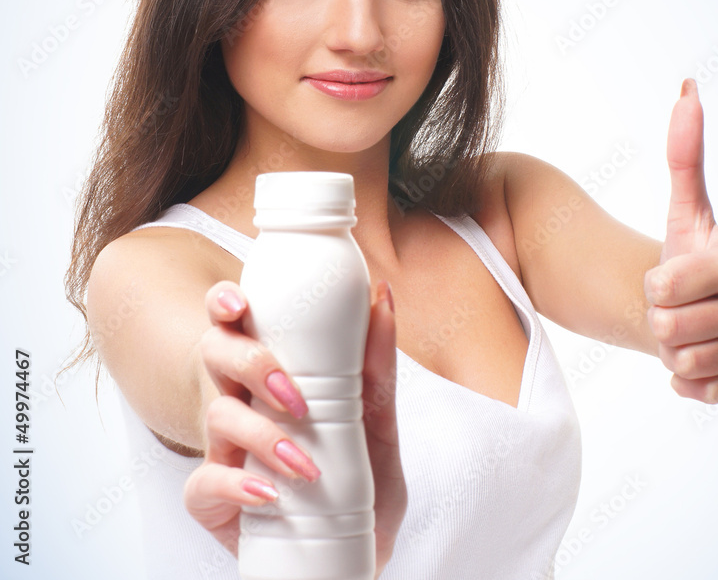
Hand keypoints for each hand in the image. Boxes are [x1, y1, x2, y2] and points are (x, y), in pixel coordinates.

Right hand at [183, 279, 406, 574]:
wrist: (359, 549)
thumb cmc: (360, 475)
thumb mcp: (377, 419)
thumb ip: (377, 367)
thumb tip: (383, 298)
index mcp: (272, 372)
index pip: (236, 323)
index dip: (224, 303)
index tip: (240, 304)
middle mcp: (242, 401)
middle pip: (215, 354)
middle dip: (249, 363)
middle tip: (294, 395)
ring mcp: (224, 449)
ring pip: (217, 414)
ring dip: (261, 434)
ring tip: (304, 462)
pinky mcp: (214, 499)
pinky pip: (203, 483)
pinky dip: (236, 485)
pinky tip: (269, 494)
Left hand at [644, 79, 717, 402]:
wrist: (694, 307)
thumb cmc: (686, 255)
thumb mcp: (683, 207)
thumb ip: (685, 153)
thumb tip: (689, 86)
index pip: (665, 286)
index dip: (653, 284)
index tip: (669, 277)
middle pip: (669, 328)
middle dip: (659, 318)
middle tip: (676, 306)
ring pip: (680, 362)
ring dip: (670, 349)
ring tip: (688, 328)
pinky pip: (698, 392)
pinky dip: (686, 380)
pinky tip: (699, 358)